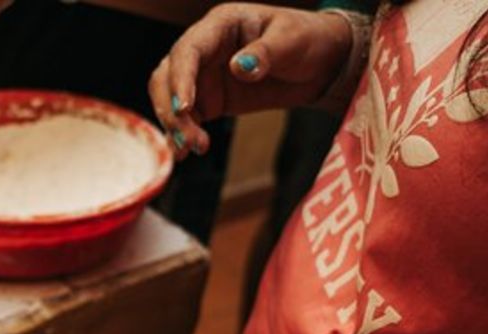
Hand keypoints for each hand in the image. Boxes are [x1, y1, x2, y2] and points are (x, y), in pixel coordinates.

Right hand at [149, 3, 351, 158]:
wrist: (320, 64)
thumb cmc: (307, 40)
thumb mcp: (292, 40)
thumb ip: (265, 52)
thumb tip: (238, 67)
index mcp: (220, 25)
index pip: (187, 50)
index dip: (180, 78)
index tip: (185, 107)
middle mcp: (204, 49)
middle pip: (167, 77)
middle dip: (172, 109)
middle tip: (189, 139)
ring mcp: (203, 76)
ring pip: (170, 99)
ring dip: (174, 126)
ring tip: (191, 149)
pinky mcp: (208, 100)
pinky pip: (185, 118)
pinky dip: (181, 135)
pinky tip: (185, 154)